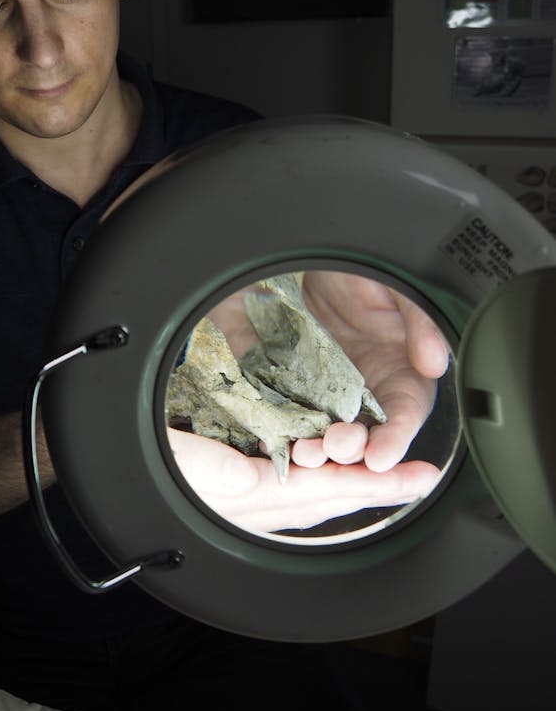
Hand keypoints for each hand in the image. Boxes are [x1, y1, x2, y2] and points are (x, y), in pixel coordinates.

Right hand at [168, 428, 439, 533]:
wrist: (107, 448)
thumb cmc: (143, 459)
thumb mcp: (193, 468)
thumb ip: (231, 475)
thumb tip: (274, 480)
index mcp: (251, 498)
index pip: (329, 492)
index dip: (376, 485)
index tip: (418, 481)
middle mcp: (256, 497)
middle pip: (331, 494)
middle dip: (376, 487)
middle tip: (421, 477)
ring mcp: (247, 486)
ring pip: (314, 487)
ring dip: (352, 478)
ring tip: (389, 469)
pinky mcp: (236, 470)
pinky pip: (290, 476)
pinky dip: (320, 470)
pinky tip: (331, 459)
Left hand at [296, 271, 449, 471]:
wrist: (312, 254)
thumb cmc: (362, 269)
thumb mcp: (397, 285)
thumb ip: (420, 321)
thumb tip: (435, 362)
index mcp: (402, 374)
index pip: (404, 416)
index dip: (395, 439)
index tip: (381, 456)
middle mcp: (367, 391)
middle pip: (364, 433)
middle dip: (352, 448)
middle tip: (337, 447)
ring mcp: (329, 391)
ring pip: (325, 432)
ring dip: (317, 447)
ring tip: (305, 451)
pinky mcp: (294, 386)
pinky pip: (290, 414)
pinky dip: (283, 430)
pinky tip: (274, 439)